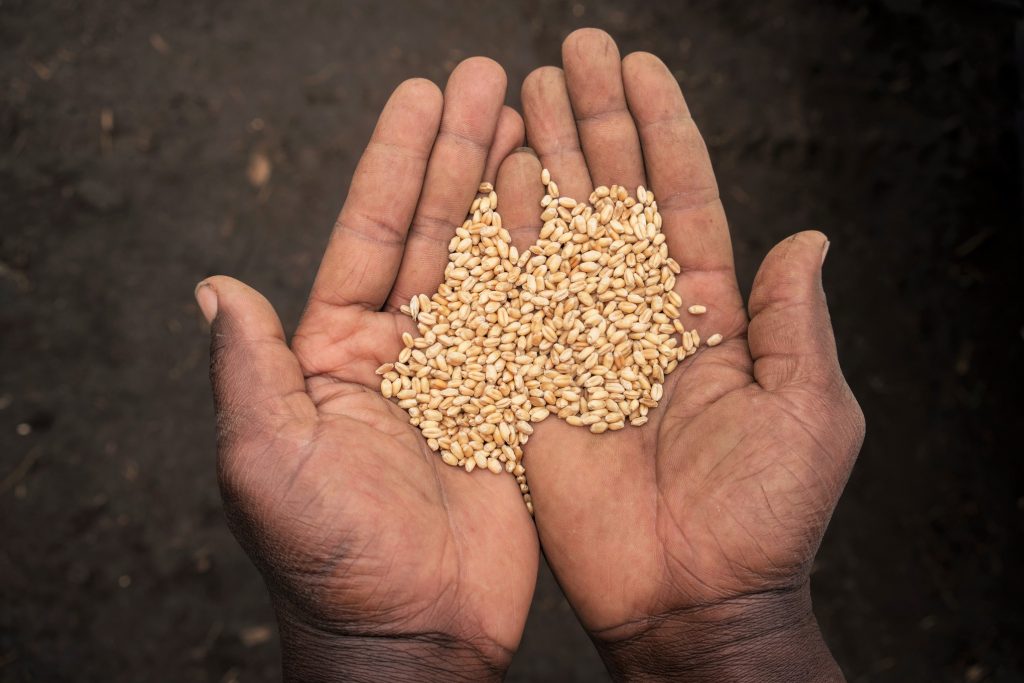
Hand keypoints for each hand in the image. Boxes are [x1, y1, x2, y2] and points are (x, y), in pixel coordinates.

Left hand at [195, 59, 537, 681]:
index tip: (425, 95)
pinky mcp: (513, 407)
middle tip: (490, 80)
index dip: (397, 164)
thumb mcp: (270, 463)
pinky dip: (553, 268)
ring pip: (489, 267)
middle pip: (433, 234)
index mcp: (336, 354)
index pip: (369, 237)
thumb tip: (215, 288)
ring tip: (533, 122)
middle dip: (460, 155)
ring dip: (508, 194)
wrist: (409, 637)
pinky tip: (572, 214)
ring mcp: (462, 376)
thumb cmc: (331, 561)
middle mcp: (400, 353)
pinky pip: (536, 325)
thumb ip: (249, 372)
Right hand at [506, 29, 864, 679]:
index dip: (661, 133)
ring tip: (524, 90)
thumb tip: (809, 239)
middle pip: (613, 200)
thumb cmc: (760, 515)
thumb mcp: (808, 412)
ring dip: (544, 160)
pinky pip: (513, 301)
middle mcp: (639, 318)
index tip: (639, 66)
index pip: (680, 202)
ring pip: (558, 235)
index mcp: (708, 318)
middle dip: (594, 124)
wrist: (686, 598)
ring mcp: (580, 346)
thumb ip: (795, 322)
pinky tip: (490, 178)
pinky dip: (500, 239)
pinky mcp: (531, 380)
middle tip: (570, 53)